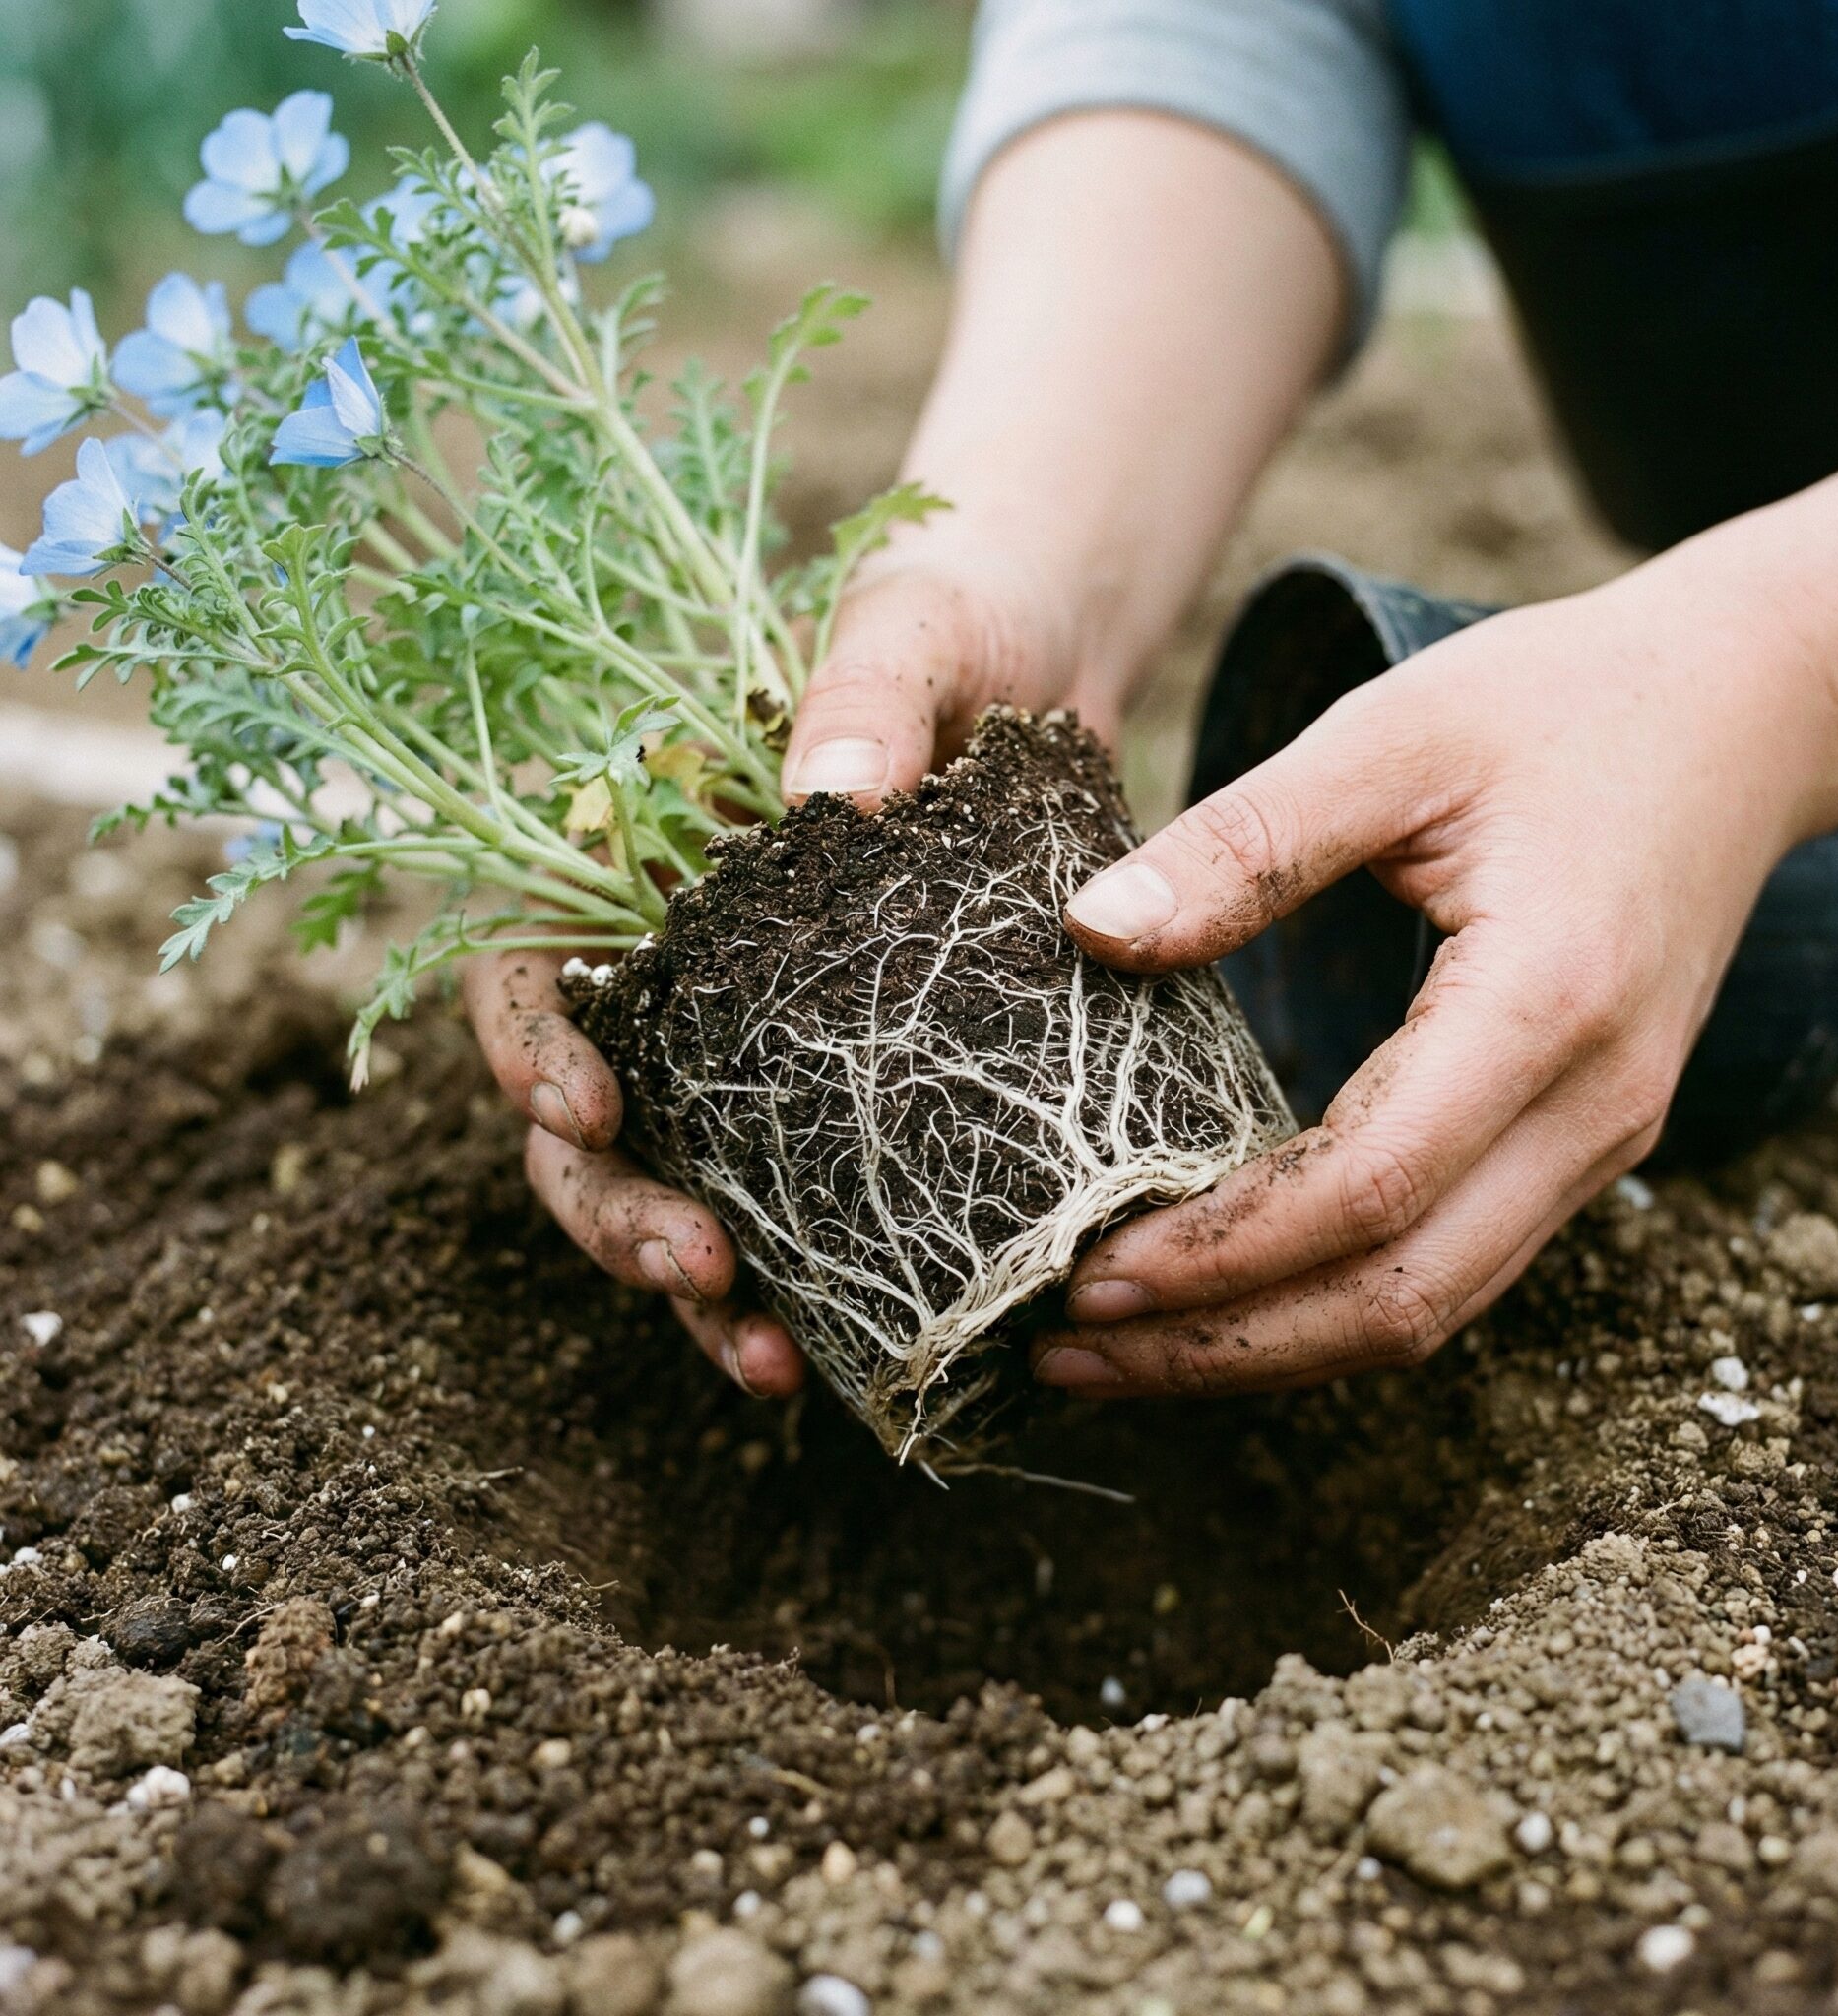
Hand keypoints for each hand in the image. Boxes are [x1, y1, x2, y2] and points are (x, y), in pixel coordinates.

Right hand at [461, 538, 1085, 1395]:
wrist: (1058, 659)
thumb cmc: (957, 620)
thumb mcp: (908, 627)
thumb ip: (862, 691)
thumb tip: (828, 795)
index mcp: (634, 853)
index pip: (526, 965)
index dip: (528, 1051)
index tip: (587, 1108)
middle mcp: (681, 963)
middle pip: (592, 1118)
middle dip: (619, 1210)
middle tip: (697, 1270)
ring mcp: (765, 1033)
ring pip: (691, 1183)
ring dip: (708, 1289)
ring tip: (772, 1361)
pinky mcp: (861, 1078)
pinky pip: (818, 1194)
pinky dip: (824, 1277)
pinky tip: (855, 1346)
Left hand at [1035, 568, 1823, 1394]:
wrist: (1741, 709)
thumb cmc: (1560, 705)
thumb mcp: (1392, 735)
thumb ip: (1245, 841)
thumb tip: (1088, 930)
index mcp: (1545, 1002)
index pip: (1368, 1189)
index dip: (1220, 1252)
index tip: (1084, 1275)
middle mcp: (1593, 1105)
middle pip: (1400, 1297)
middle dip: (1224, 1344)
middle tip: (1070, 1353)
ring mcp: (1602, 1137)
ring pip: (1430, 1307)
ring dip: (1271, 1347)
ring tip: (1122, 1353)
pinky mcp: (1583, 1140)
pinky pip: (1453, 1264)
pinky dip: (1332, 1303)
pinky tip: (1231, 1296)